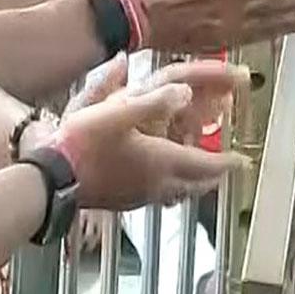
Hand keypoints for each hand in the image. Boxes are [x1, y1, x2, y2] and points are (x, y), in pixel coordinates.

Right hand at [52, 54, 246, 210]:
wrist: (51, 179)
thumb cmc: (83, 144)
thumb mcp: (118, 112)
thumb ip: (154, 101)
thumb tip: (187, 92)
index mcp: (160, 161)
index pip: (205, 164)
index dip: (226, 162)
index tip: (244, 161)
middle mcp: (156, 183)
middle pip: (195, 184)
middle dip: (213, 176)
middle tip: (226, 169)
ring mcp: (138, 196)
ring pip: (178, 192)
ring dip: (193, 183)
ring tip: (198, 175)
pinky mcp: (123, 201)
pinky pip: (159, 196)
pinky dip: (171, 187)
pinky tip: (159, 181)